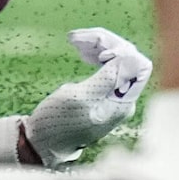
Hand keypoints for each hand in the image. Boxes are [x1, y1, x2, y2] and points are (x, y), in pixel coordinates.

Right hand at [22, 27, 153, 166]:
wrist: (41, 142)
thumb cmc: (57, 123)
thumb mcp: (79, 98)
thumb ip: (108, 79)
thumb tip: (135, 60)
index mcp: (122, 103)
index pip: (137, 65)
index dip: (120, 51)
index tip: (98, 54)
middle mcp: (123, 100)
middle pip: (125, 58)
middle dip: (104, 43)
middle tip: (76, 37)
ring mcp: (114, 96)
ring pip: (115, 58)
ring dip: (96, 45)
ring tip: (74, 39)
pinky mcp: (103, 93)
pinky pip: (106, 65)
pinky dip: (94, 54)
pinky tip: (81, 50)